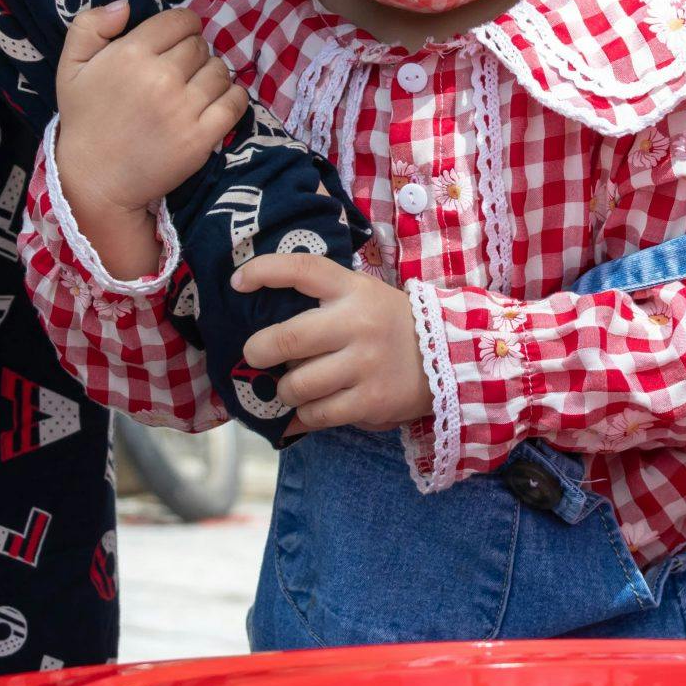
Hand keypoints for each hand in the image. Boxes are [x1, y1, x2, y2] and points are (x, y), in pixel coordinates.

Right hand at [56, 3, 249, 222]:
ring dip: (212, 76)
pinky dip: (233, 98)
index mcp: (131, 53)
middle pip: (200, 46)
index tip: (176, 42)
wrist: (96, 180)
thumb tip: (125, 4)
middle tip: (179, 73)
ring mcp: (184, 108)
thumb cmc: (85, 119)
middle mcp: (161, 77)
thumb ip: (90, 25)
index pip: (180, 20)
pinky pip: (236, 102)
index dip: (182, 27)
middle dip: (193, 54)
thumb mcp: (71, 66)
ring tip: (194, 90)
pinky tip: (217, 103)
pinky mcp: (201, 137)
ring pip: (220, 71)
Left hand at [234, 255, 430, 433]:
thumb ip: (322, 298)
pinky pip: (317, 413)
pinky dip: (302, 415)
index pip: (303, 269)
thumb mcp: (362, 295)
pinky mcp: (370, 400)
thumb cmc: (388, 325)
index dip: (263, 271)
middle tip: (256, 355)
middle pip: (288, 337)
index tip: (237, 282)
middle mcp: (358, 323)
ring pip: (297, 383)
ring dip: (284, 389)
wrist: (449, 357)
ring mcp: (365, 364)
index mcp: (353, 289)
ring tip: (291, 387)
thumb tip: (260, 315)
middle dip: (259, 350)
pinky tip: (306, 410)